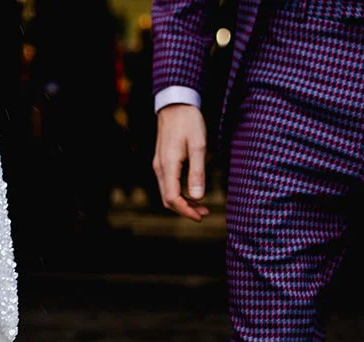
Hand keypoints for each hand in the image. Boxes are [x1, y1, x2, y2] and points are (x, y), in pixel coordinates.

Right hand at [153, 104, 209, 222]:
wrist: (175, 102)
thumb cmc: (188, 121)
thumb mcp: (198, 145)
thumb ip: (197, 172)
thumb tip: (198, 197)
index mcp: (168, 165)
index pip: (172, 198)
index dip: (186, 211)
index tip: (201, 216)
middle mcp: (159, 167)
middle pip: (168, 199)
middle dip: (185, 210)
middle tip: (204, 213)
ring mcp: (159, 164)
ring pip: (167, 192)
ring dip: (183, 202)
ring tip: (201, 206)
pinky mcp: (162, 161)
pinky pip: (168, 183)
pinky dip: (179, 192)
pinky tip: (192, 192)